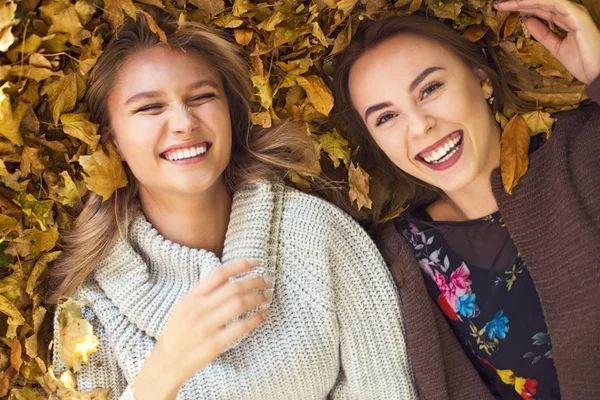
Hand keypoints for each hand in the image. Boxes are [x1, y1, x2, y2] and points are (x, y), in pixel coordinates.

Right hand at [132, 259, 272, 399]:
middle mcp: (199, 309)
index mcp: (192, 297)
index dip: (240, 265)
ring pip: (239, 304)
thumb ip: (204, 293)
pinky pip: (240, 327)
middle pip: (234, 287)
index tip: (255, 262)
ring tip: (267, 296)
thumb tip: (230, 277)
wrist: (166, 363)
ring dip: (258, 297)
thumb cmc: (178, 332)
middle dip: (255, 281)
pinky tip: (263, 315)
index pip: (219, 273)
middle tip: (267, 280)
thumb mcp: (184, 306)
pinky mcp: (214, 344)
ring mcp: (206, 326)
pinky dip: (256, 319)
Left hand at [494, 0, 599, 84]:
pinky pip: (555, 3)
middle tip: (498, 4)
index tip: (502, 9)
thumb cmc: (582, 61)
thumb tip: (527, 21)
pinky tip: (521, 3)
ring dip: (523, 1)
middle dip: (518, 2)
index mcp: (565, 19)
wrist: (597, 73)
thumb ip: (542, 34)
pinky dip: (537, 2)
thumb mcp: (555, 47)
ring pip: (545, 1)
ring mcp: (574, 12)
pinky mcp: (577, 16)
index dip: (521, 8)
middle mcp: (570, 12)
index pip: (539, 9)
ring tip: (505, 3)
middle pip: (540, 3)